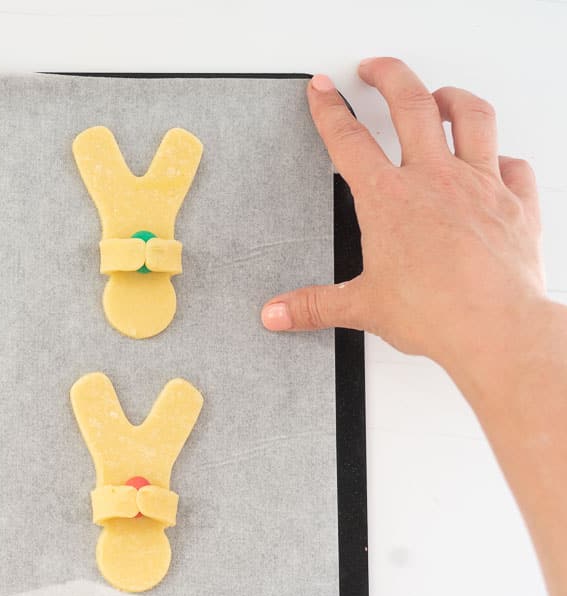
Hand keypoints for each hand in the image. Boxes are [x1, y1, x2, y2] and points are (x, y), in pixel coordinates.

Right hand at [261, 58, 543, 376]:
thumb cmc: (436, 313)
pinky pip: (514, 167)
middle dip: (389, 76)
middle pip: (410, 105)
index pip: (349, 140)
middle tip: (375, 67)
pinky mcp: (516, 203)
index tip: (323, 89)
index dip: (330, 109)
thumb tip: (278, 313)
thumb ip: (315, 305)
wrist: (496, 327)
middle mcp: (434, 180)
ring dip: (452, 98)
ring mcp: (480, 185)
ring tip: (439, 93)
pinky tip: (497, 160)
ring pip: (471, 118)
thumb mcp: (362, 307)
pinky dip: (504, 158)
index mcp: (388, 199)